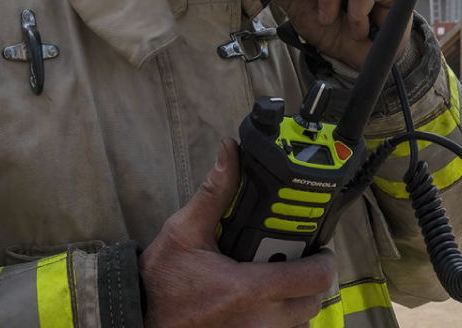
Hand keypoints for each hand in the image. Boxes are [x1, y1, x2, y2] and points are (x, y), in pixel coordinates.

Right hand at [139, 138, 336, 327]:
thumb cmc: (161, 280)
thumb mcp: (185, 230)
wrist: (137, 317)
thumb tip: (229, 151)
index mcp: (248, 289)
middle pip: (312, 304)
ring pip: (299, 325)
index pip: (312, 279)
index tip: (319, 248)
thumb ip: (215, 191)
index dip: (324, 261)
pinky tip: (264, 306)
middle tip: (298, 259)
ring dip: (296, 304)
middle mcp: (258, 322)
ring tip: (280, 281)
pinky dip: (281, 323)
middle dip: (311, 280)